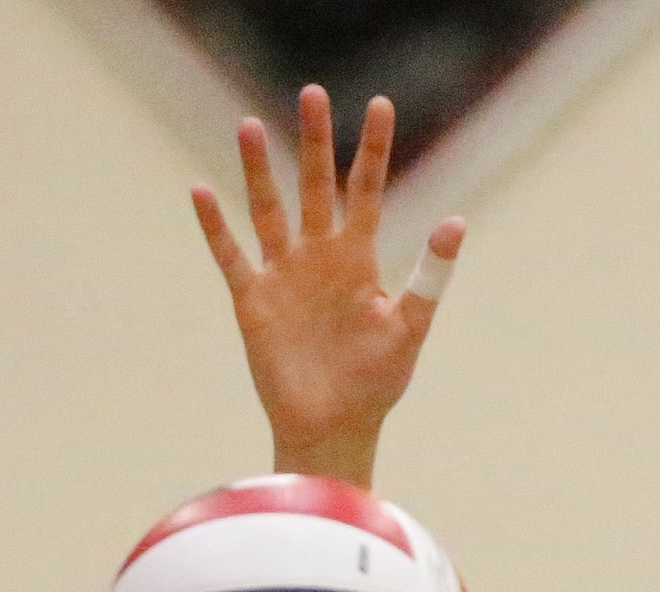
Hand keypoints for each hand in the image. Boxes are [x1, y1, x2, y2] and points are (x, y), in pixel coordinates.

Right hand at [192, 86, 464, 485]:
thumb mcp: (409, 328)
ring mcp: (284, 277)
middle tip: (312, 94)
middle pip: (316, 187)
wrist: (334, 429)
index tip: (379, 105)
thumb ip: (430, 276)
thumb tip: (457, 221)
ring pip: (269, 211)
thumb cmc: (376, 385)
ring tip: (250, 125)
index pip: (367, 192)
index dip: (372, 150)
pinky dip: (215, 228)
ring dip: (259, 171)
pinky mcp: (253, 302)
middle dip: (315, 142)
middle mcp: (319, 259)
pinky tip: (201, 192)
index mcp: (359, 260)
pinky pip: (231, 256)